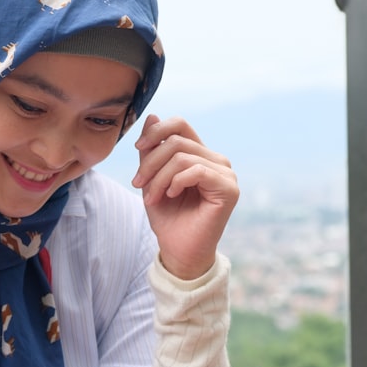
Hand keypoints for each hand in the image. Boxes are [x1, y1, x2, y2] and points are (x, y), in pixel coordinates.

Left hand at [131, 114, 237, 279]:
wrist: (178, 250)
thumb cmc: (167, 217)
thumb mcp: (151, 178)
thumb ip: (152, 150)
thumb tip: (152, 116)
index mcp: (200, 155)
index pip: (180, 124)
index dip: (156, 131)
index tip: (137, 148)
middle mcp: (216, 160)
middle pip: (177, 141)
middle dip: (150, 163)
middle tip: (137, 184)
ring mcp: (225, 173)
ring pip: (182, 156)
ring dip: (159, 177)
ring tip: (151, 197)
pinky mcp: (229, 188)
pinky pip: (196, 170)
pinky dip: (176, 182)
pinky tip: (170, 195)